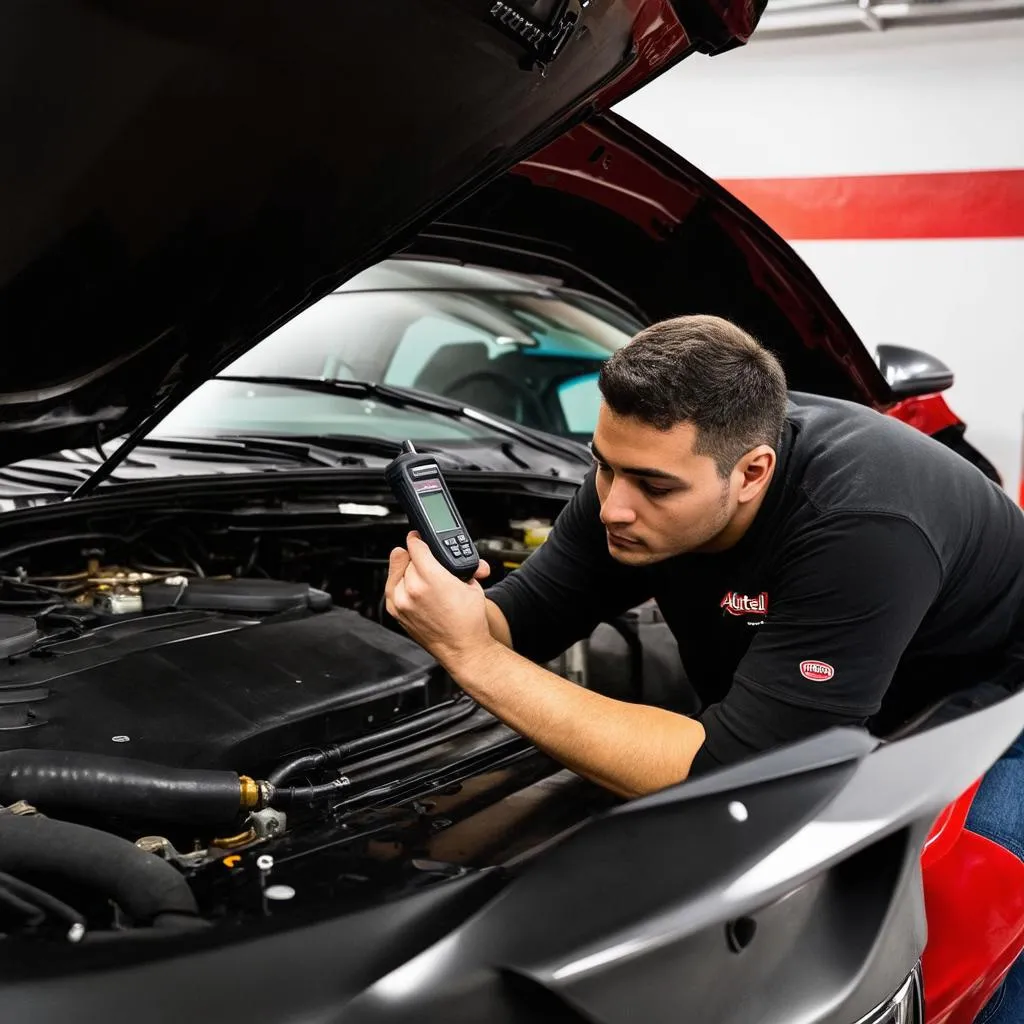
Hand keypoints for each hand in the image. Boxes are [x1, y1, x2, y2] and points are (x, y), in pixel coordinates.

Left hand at [384, 532, 492, 665]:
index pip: (415, 546)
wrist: (463, 648)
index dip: (417, 538)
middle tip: (428, 561)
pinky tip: (411, 585)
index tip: (418, 537)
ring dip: (407, 570)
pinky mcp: (396, 613)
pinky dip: (400, 584)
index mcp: (431, 579)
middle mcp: (412, 589)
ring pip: (397, 572)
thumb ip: (459, 565)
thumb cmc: (469, 621)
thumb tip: (457, 555)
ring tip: (420, 574)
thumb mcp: (470, 585)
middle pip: (407, 558)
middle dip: (418, 557)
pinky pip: (392, 588)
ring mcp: (402, 603)